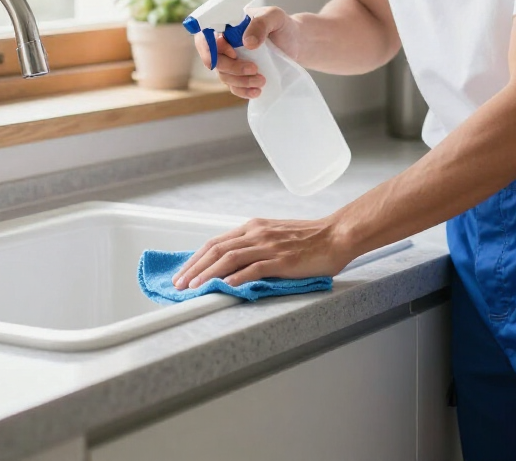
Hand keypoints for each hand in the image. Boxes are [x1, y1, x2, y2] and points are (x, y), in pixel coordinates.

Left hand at [172, 216, 355, 288]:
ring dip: (208, 273)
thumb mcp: (276, 236)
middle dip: (194, 267)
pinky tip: (226, 287)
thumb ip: (255, 246)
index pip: (216, 242)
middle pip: (217, 249)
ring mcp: (269, 246)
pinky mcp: (282, 260)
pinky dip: (238, 277)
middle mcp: (257, 233)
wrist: (336, 235)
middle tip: (179, 284)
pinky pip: (255, 268)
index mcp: (254, 227)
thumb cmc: (309, 239)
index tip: (183, 272)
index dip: (196, 258)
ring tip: (194, 287)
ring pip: (230, 258)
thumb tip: (232, 265)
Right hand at [194, 5, 301, 99]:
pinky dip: (243, 91)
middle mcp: (224, 44)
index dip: (212, 48)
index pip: (205, 37)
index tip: (232, 53)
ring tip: (262, 80)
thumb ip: (260, 24)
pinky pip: (234, 86)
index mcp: (226, 25)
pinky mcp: (240, 75)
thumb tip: (247, 42)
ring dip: (240, 81)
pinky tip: (257, 92)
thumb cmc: (281, 25)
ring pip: (224, 75)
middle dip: (232, 68)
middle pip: (215, 60)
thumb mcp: (274, 17)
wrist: (295, 42)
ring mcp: (231, 61)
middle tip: (254, 69)